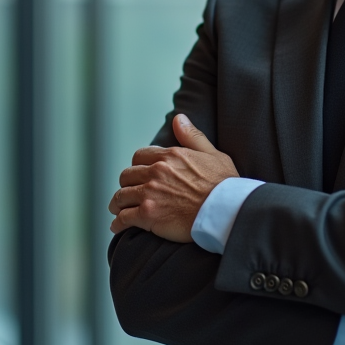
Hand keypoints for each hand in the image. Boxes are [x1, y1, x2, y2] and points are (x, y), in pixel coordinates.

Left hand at [108, 114, 238, 241]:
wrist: (226, 211)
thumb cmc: (224, 185)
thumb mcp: (212, 154)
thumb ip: (192, 136)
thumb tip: (178, 118)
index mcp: (169, 156)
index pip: (139, 157)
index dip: (138, 166)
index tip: (140, 175)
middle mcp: (156, 172)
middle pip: (126, 176)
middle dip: (127, 184)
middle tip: (129, 193)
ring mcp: (150, 193)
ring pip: (121, 196)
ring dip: (119, 204)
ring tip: (119, 210)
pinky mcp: (148, 215)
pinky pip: (124, 218)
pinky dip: (119, 223)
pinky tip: (119, 226)